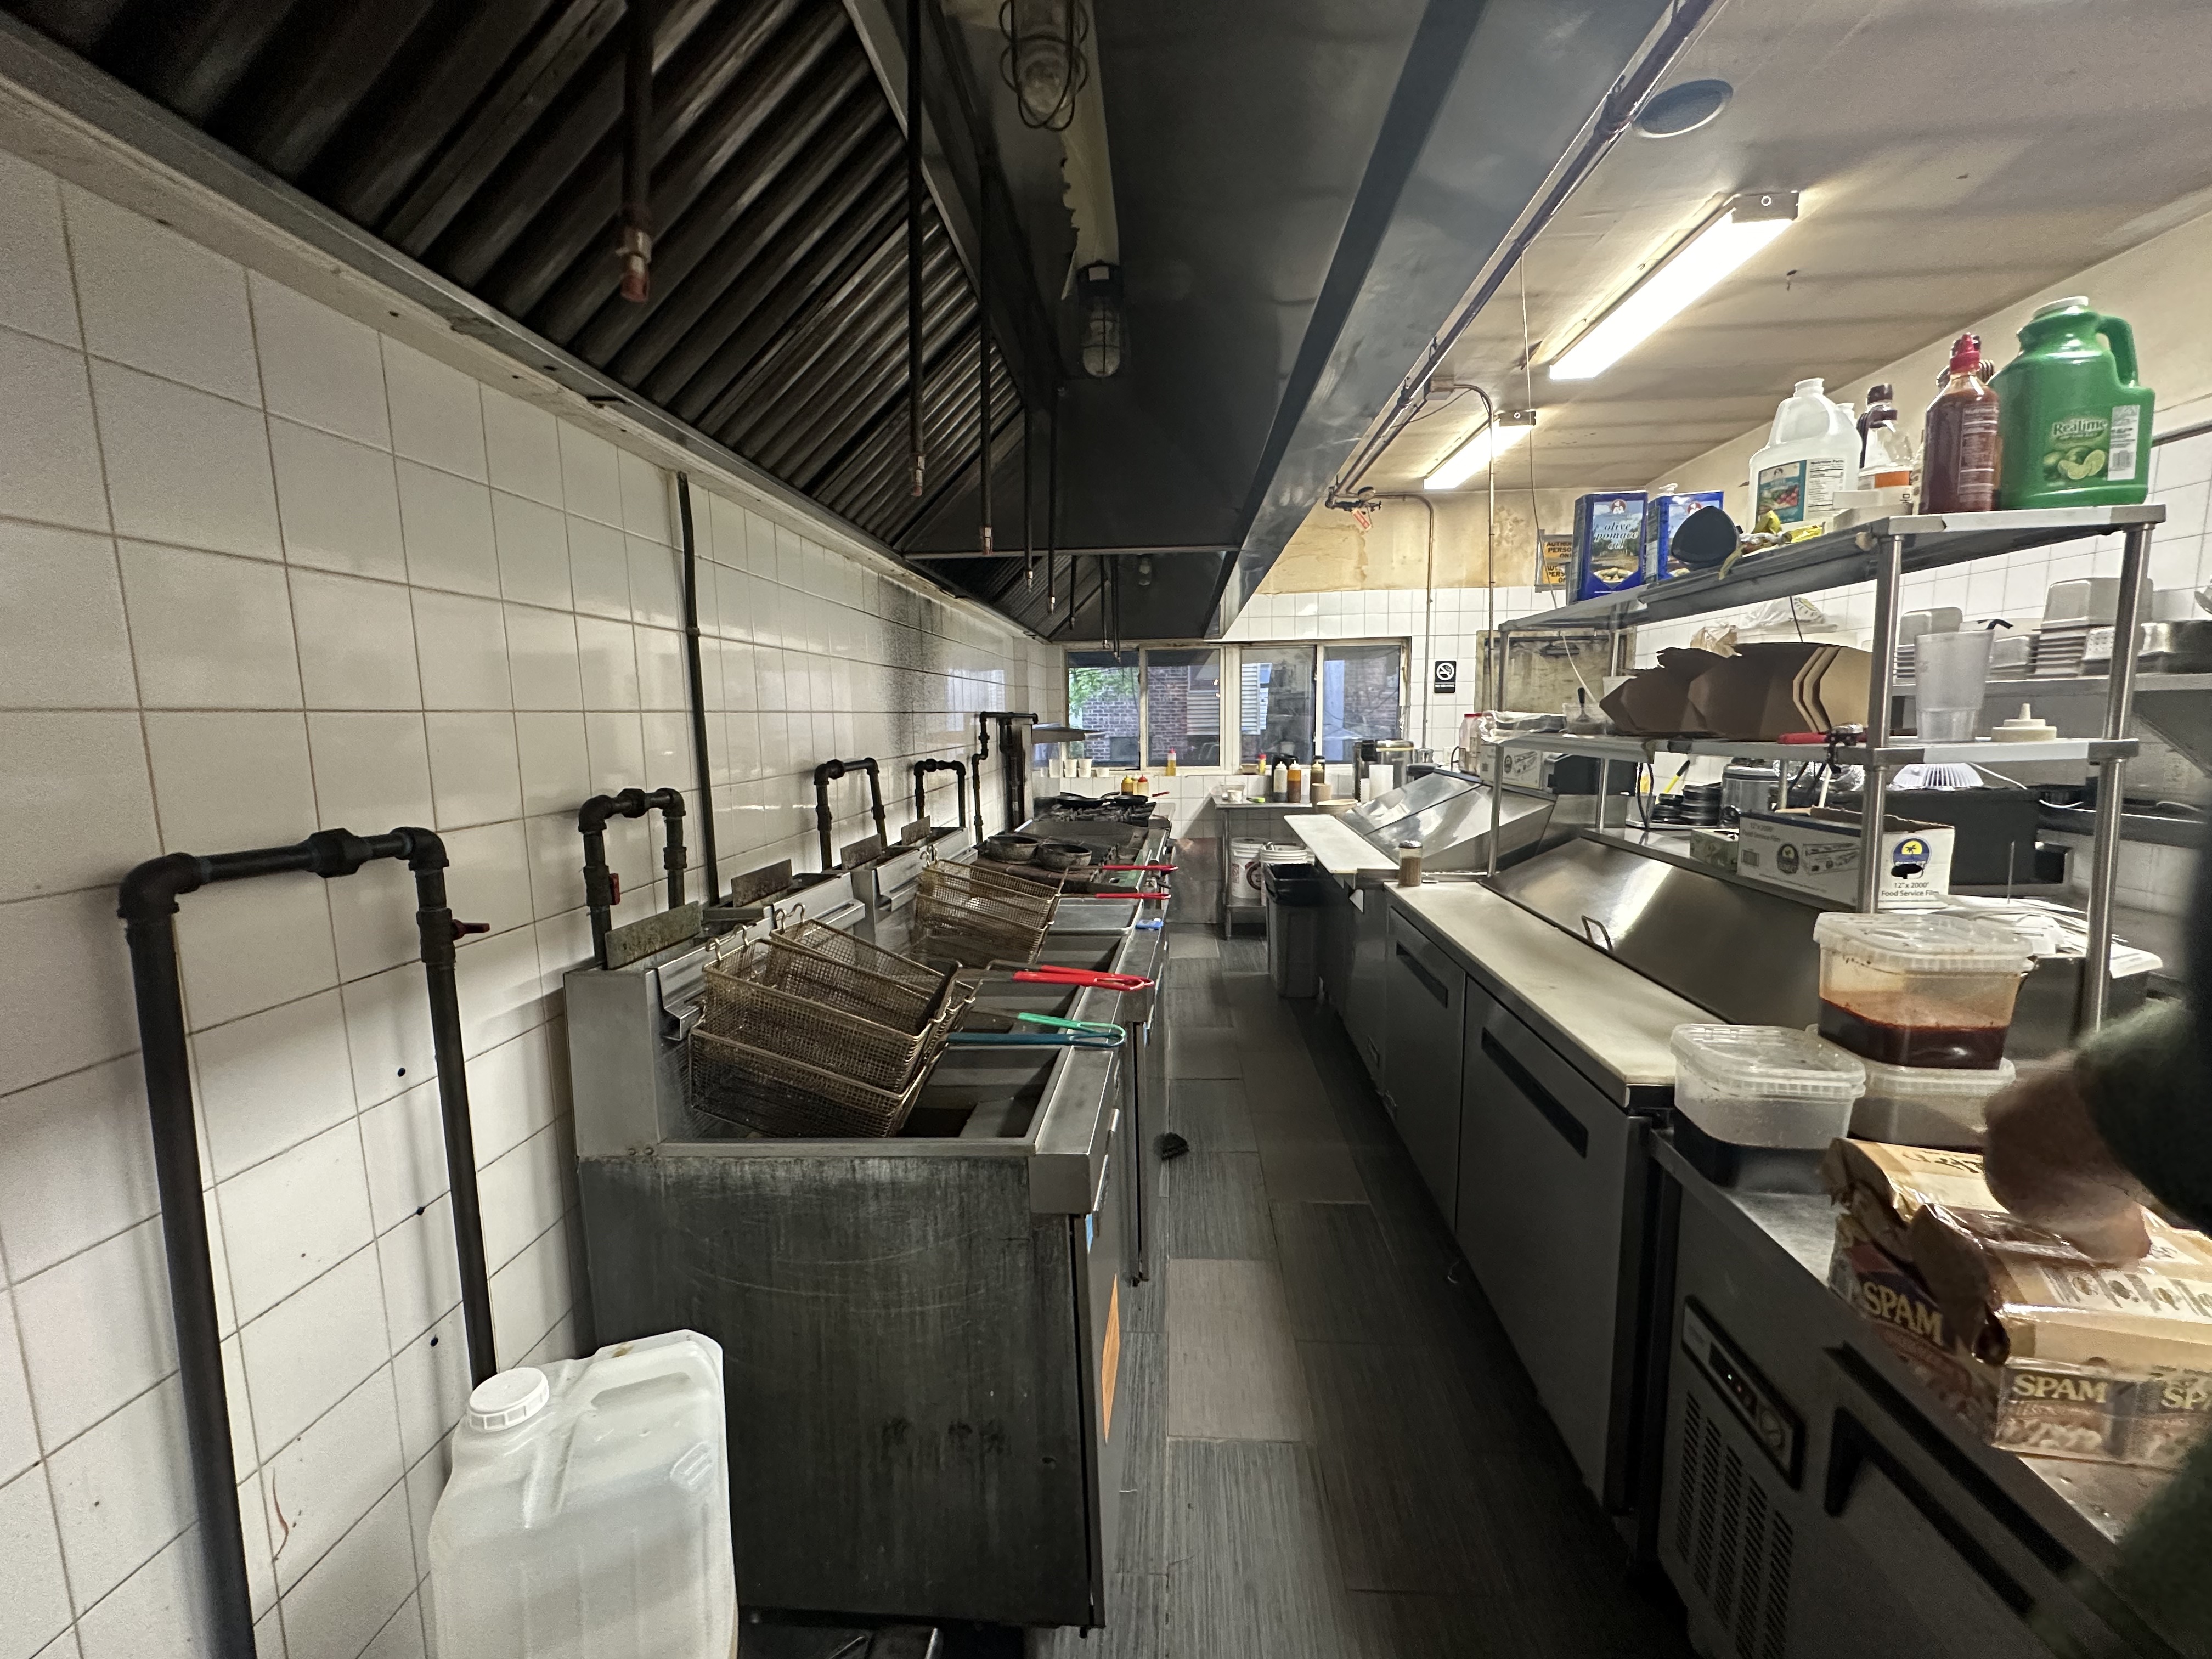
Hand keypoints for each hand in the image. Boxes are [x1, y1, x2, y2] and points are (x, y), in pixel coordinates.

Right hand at [1983, 1059, 2156, 1262]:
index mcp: (2001, 1186)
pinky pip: (2063, 1083)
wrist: (2093, 1128)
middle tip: (2099, 1164)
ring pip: (2040, 1110)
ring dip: (2067, 1120)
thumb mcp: (2106, 1238)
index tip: (2089, 1197)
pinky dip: (2084, 1094)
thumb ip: (2107, 1242)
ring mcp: (2016, 1096)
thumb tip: (2129, 1247)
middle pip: (2027, 1146)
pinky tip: (2112, 1109)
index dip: (2058, 1196)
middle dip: (2057, 1154)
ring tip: (2108, 1135)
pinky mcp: (2043, 1064)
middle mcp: (1996, 1138)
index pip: (2024, 1193)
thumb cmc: (2087, 1188)